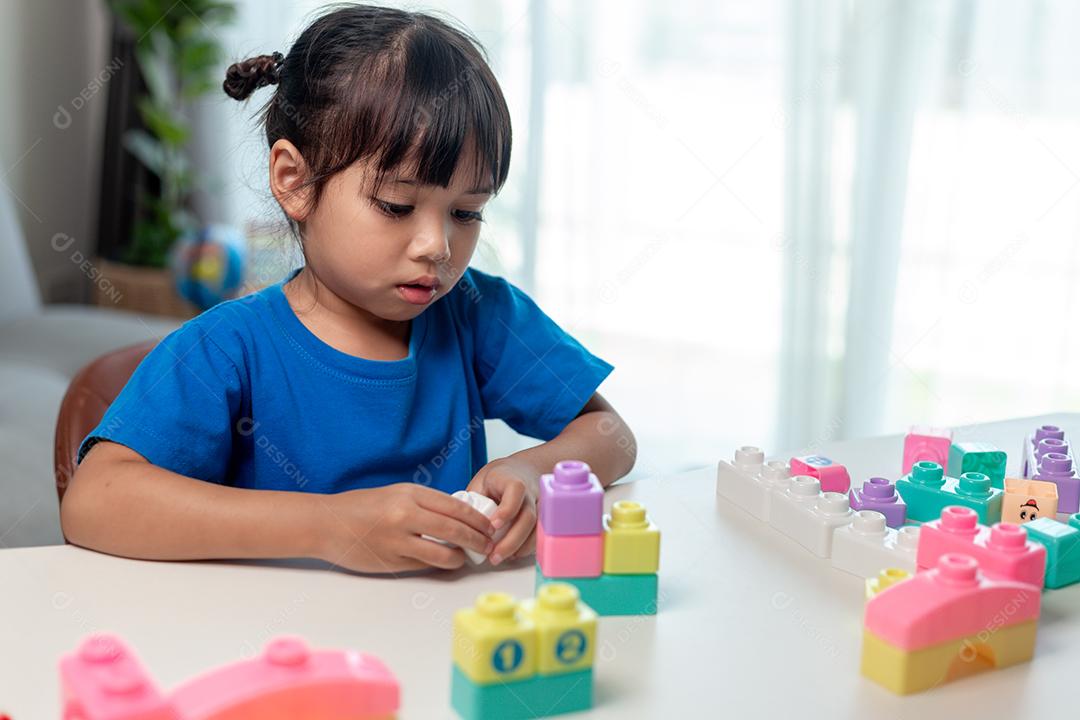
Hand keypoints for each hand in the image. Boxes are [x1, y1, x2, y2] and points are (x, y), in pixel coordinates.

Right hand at [317, 483, 494, 572]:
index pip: (455, 506)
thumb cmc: (362, 506)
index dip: (477, 519)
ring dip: (459, 557)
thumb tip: (457, 517)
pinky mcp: (391, 561)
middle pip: (454, 529)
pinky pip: (423, 565)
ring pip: (442, 553)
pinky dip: (438, 564)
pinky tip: (443, 562)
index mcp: (409, 494)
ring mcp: (398, 540)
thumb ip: (424, 503)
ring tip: (465, 557)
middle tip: (488, 544)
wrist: (327, 523)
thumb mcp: (396, 494)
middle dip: (477, 539)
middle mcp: (405, 515)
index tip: (489, 525)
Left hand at [467, 456, 538, 564]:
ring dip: (520, 547)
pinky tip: (513, 554)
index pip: (515, 491)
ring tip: (500, 558)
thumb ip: (473, 500)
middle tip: (494, 555)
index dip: (506, 510)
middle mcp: (530, 493)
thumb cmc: (498, 478)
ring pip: (537, 529)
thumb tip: (457, 522)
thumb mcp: (481, 482)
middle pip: (527, 517)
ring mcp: (540, 506)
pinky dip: (528, 548)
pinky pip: (540, 535)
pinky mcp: (544, 518)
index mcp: (512, 480)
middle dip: (512, 539)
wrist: (522, 471)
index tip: (493, 526)